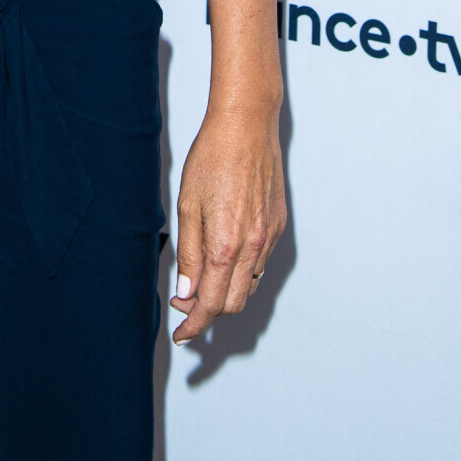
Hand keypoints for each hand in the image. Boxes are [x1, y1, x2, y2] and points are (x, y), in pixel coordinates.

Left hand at [169, 104, 285, 343]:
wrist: (247, 125)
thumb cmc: (212, 158)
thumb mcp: (188, 204)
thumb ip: (190, 253)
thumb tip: (187, 292)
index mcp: (227, 244)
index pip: (212, 305)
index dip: (195, 325)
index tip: (183, 335)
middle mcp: (253, 247)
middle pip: (233, 303)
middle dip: (208, 311)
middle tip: (184, 300)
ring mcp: (269, 237)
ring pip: (249, 285)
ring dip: (226, 292)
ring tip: (202, 278)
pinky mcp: (278, 226)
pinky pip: (260, 263)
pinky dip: (242, 270)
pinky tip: (225, 254)